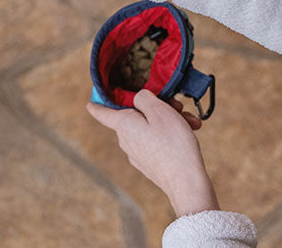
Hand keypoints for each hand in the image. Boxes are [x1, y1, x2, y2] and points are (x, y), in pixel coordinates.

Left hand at [86, 90, 219, 216]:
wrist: (187, 183)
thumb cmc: (173, 144)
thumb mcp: (159, 110)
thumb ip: (144, 98)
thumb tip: (138, 99)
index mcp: (123, 125)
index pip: (103, 113)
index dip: (97, 105)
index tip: (90, 104)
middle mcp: (126, 140)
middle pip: (137, 115)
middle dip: (158, 107)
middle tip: (178, 106)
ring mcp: (137, 153)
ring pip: (150, 127)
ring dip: (170, 120)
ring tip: (191, 122)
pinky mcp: (149, 162)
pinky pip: (157, 141)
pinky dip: (171, 135)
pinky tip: (190, 132)